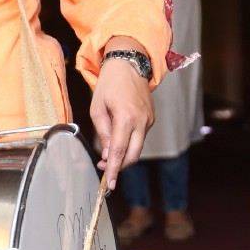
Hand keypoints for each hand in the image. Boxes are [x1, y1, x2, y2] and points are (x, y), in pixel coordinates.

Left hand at [91, 57, 154, 189]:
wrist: (129, 64)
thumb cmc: (110, 83)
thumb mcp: (97, 108)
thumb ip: (103, 133)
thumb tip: (108, 154)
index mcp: (126, 118)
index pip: (119, 151)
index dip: (114, 170)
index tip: (110, 184)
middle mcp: (142, 121)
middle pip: (133, 155)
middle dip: (120, 166)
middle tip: (105, 169)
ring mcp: (149, 120)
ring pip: (137, 148)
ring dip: (124, 155)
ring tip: (109, 154)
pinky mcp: (151, 119)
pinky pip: (140, 137)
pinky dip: (130, 143)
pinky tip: (119, 138)